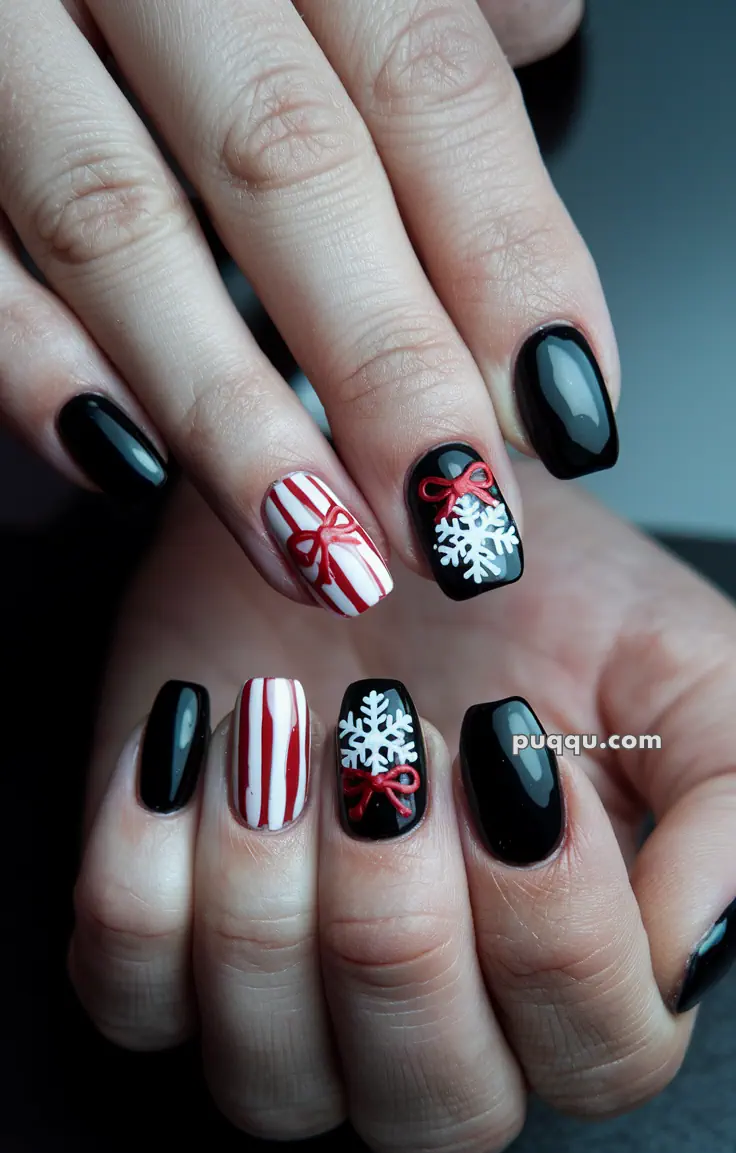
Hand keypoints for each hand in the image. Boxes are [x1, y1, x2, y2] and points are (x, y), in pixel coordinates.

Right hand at [0, 0, 615, 614]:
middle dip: (385, 369)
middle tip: (457, 523)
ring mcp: (10, 33)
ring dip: (233, 418)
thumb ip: (433, 5)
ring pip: (117, 225)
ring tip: (329, 552)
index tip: (565, 412)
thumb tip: (540, 49)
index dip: (505, 256)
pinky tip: (126, 466)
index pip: (424, 83)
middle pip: (286, 165)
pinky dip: (38, 370)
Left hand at [70, 464, 735, 1152]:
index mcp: (577, 974)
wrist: (360, 514)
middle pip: (437, 1107)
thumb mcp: (672, 664)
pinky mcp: (160, 950)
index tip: (516, 755)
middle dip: (403, 921)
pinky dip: (144, 868)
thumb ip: (731, 802)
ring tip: (279, 720)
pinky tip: (188, 744)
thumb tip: (697, 946)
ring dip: (270, 887)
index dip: (558, 927)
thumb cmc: (520, 597)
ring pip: (274, 1080)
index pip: (599, 1059)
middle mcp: (437, 1024)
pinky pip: (131, 997)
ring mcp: (289, 1006)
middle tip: (391, 740)